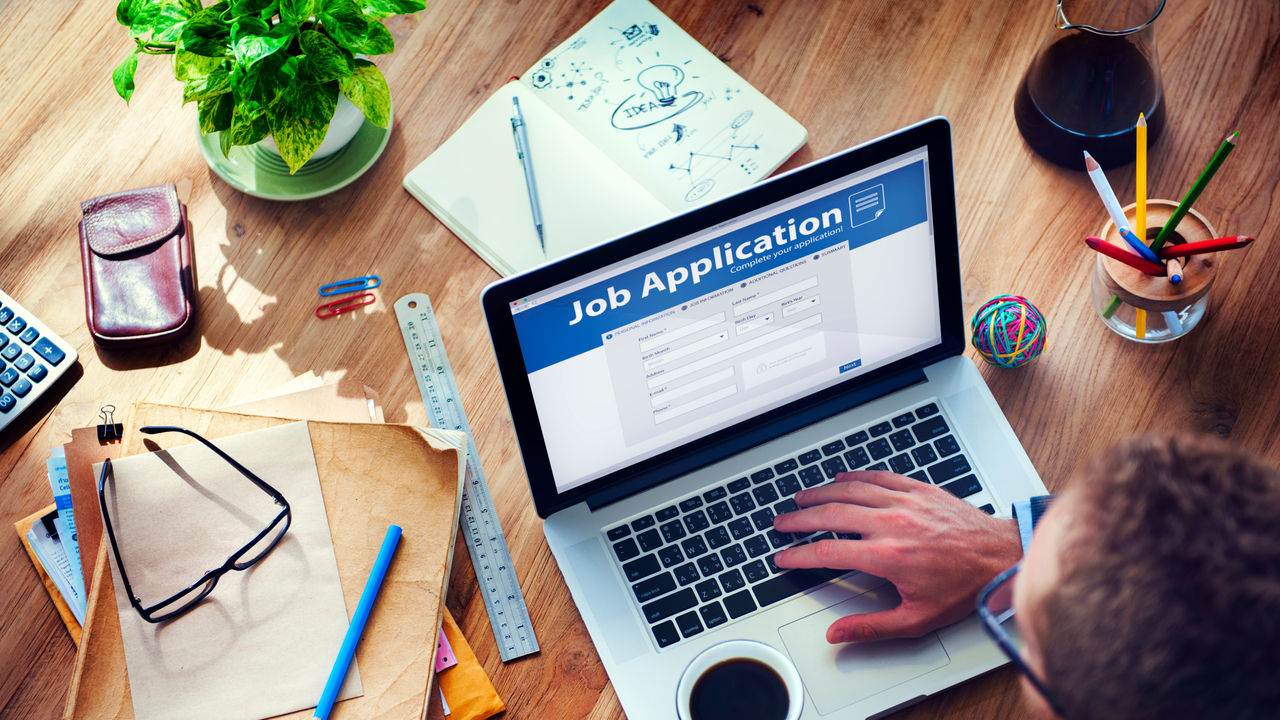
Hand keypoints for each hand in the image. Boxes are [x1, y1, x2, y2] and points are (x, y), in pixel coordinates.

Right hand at [772, 470, 1020, 643]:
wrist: (1001, 557)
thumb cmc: (965, 586)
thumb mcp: (918, 618)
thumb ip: (872, 626)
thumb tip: (838, 634)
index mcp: (887, 556)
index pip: (828, 552)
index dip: (799, 555)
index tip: (784, 557)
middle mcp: (892, 523)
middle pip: (831, 514)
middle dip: (800, 519)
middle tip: (783, 523)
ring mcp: (905, 502)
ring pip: (850, 491)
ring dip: (820, 493)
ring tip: (801, 498)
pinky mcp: (918, 489)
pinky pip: (877, 477)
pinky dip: (854, 476)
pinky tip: (841, 478)